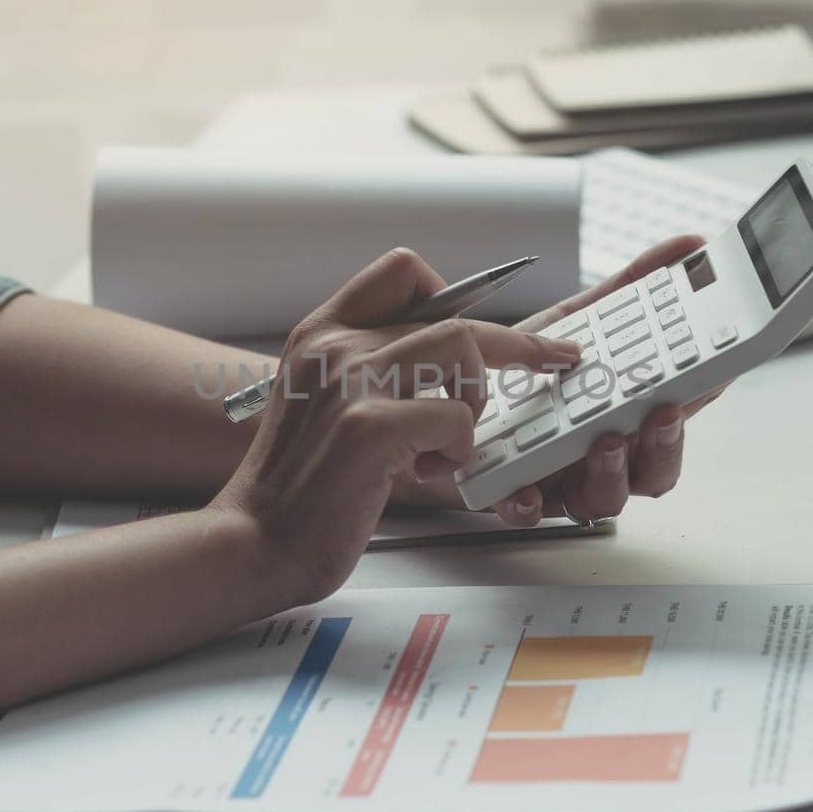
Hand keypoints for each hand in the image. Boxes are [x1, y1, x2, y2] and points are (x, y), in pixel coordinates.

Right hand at [213, 248, 582, 603]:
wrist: (256, 540)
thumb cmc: (298, 483)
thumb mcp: (320, 401)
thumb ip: (368, 370)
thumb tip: (447, 357)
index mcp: (321, 332)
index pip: (402, 270)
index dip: (456, 292)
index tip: (489, 326)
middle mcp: (335, 345)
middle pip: (453, 313)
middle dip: (516, 343)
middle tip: (556, 358)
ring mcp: (351, 382)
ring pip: (463, 348)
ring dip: (475, 401)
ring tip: (449, 444)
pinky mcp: (370, 428)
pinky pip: (456, 418)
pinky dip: (458, 450)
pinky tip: (429, 473)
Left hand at [484, 235, 725, 525]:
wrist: (442, 389)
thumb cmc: (521, 368)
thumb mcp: (574, 320)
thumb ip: (629, 288)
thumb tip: (686, 248)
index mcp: (621, 416)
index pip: (674, 418)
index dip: (698, 404)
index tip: (713, 377)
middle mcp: (598, 453)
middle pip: (653, 472)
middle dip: (665, 448)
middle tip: (662, 415)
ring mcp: (559, 478)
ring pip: (602, 499)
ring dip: (611, 474)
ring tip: (605, 443)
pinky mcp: (512, 493)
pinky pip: (527, 511)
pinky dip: (529, 504)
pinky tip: (526, 489)